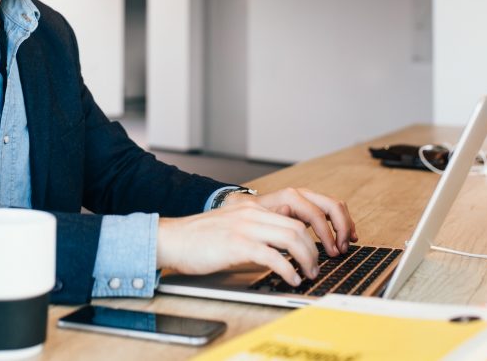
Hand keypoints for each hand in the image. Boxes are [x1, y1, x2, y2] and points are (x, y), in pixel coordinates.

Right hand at [156, 202, 319, 286]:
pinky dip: (289, 270)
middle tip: (315, 267)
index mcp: (252, 208)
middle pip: (298, 227)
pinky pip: (274, 257)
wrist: (171, 239)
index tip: (315, 251)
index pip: (294, 215)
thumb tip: (280, 245)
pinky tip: (291, 278)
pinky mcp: (237, 245)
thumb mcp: (231, 225)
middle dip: (314, 249)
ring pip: (292, 238)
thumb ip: (255, 228)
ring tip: (307, 274)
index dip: (311, 235)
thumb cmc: (197, 238)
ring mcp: (245, 228)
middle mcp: (251, 214)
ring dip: (306, 259)